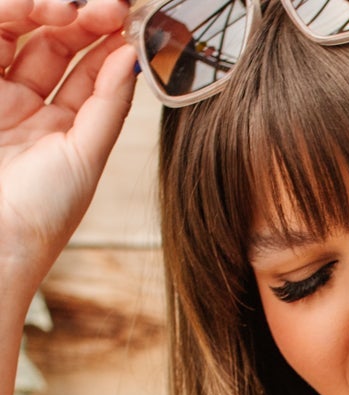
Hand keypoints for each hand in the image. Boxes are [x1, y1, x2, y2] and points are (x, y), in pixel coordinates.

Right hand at [0, 0, 136, 297]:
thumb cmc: (41, 214)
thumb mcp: (85, 157)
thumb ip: (107, 105)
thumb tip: (130, 56)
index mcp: (60, 127)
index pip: (84, 68)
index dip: (105, 39)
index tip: (129, 19)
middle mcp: (25, 106)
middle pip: (52, 39)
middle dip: (80, 16)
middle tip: (108, 6)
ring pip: (19, 30)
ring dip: (47, 10)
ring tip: (71, 9)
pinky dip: (12, 13)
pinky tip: (41, 10)